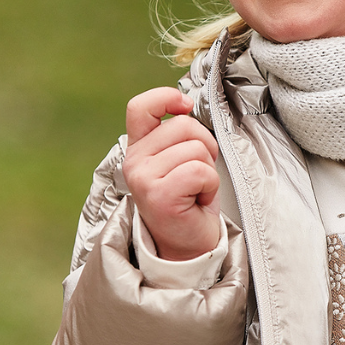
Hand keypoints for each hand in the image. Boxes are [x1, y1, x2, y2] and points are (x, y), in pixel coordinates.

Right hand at [123, 87, 223, 260]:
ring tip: (196, 190)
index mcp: (138, 148)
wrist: (187, 246)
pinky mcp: (159, 195)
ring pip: (196, 148)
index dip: (165, 97)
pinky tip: (198, 200)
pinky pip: (200, 171)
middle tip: (198, 175)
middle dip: (205, 146)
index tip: (184, 106)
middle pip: (183, 125)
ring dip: (208, 170)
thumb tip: (186, 106)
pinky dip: (209, 186)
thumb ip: (177, 134)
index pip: (140, 107)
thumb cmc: (188, 202)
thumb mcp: (178, 161)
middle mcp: (134, 162)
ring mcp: (143, 179)